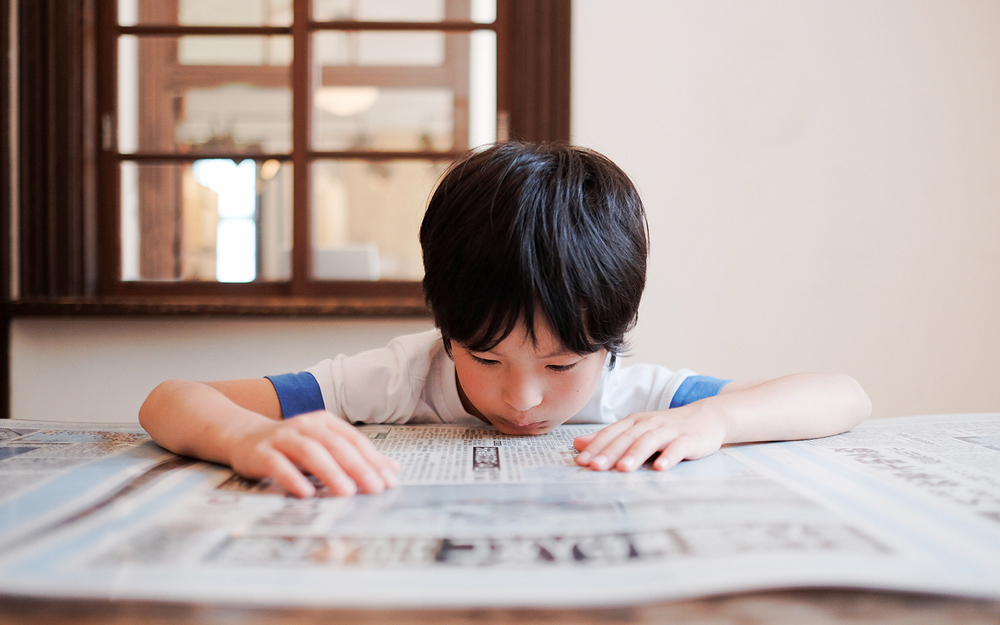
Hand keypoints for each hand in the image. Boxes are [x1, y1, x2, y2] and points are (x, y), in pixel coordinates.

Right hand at [227, 411, 399, 497]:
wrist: (244, 437)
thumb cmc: (292, 447)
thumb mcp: (325, 447)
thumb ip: (357, 457)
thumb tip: (393, 468)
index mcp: (325, 423)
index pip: (354, 440)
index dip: (374, 460)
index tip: (390, 481)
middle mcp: (305, 426)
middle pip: (337, 445)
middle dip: (359, 468)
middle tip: (375, 489)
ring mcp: (282, 438)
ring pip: (310, 452)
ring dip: (331, 473)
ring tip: (347, 493)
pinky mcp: (261, 453)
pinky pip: (278, 465)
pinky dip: (293, 478)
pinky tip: (306, 494)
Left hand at [573, 403, 727, 471]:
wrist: (708, 416)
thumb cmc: (668, 427)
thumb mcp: (637, 429)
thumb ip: (610, 438)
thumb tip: (579, 444)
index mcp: (634, 422)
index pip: (611, 433)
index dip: (595, 447)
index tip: (580, 461)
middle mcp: (649, 424)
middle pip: (627, 437)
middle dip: (610, 452)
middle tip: (595, 467)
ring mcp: (670, 431)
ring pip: (649, 441)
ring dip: (635, 454)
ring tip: (623, 468)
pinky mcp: (689, 439)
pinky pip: (678, 447)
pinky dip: (669, 456)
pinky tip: (660, 467)